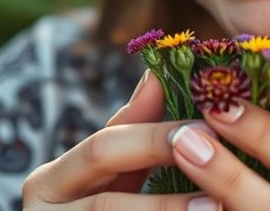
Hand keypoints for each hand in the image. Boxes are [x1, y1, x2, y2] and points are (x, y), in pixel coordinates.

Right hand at [22, 71, 219, 209]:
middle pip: (106, 200)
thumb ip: (134, 130)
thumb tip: (157, 72)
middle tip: (218, 171)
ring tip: (216, 209)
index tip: (210, 127)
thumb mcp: (114, 176)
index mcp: (51, 182)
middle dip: (163, 188)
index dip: (157, 136)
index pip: (104, 148)